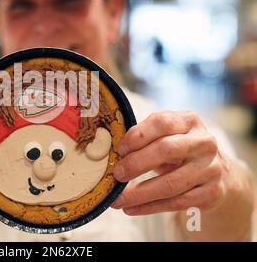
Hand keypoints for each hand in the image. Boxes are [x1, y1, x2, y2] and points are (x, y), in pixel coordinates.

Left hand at [112, 111, 231, 214]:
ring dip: (139, 194)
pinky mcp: (212, 192)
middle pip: (167, 150)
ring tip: (118, 200)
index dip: (138, 136)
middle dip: (136, 163)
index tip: (119, 149)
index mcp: (189, 121)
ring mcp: (211, 168)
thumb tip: (115, 153)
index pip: (162, 123)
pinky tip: (132, 208)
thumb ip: (145, 137)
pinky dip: (149, 207)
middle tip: (117, 174)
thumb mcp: (166, 136)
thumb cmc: (179, 149)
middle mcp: (204, 142)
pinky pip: (176, 203)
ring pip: (170, 183)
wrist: (215, 171)